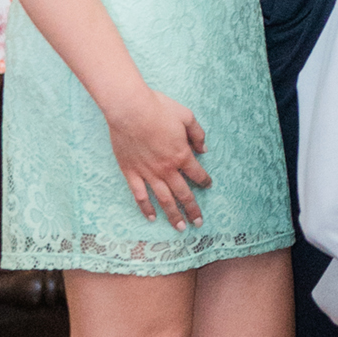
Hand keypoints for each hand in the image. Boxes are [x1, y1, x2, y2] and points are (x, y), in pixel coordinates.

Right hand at [104, 87, 211, 227]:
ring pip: (163, 200)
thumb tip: (204, 149)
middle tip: (199, 223)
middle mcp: (167, 169)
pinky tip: (151, 217)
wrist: (130, 109)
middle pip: (183, 194)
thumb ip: (198, 134)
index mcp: (182, 155)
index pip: (197, 174)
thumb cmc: (158, 108)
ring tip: (181, 227)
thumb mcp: (186, 116)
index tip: (208, 186)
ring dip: (173, 215)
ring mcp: (148, 173)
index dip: (205, 181)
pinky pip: (139, 195)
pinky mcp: (131, 172)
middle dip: (193, 209)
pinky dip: (145, 208)